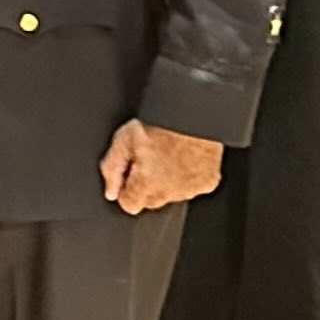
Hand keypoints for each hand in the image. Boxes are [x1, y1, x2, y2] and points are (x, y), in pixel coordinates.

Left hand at [101, 119, 224, 213]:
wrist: (193, 115)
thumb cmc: (160, 124)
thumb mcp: (123, 140)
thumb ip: (112, 169)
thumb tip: (111, 191)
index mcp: (148, 185)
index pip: (130, 204)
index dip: (125, 188)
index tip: (128, 173)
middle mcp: (172, 192)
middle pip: (151, 201)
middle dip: (144, 186)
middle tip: (146, 160)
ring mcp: (193, 189)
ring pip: (172, 195)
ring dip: (166, 182)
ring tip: (165, 155)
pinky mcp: (209, 182)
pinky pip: (192, 187)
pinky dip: (186, 177)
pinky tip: (182, 158)